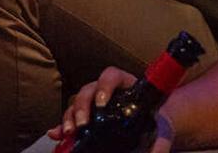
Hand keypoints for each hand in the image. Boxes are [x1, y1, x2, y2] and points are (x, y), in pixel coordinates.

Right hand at [47, 67, 174, 152]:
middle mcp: (105, 91)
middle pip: (88, 90)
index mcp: (125, 85)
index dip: (104, 86)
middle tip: (82, 124)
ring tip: (69, 132)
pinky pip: (71, 118)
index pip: (111, 76)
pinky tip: (56, 135)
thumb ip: (159, 142)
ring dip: (70, 117)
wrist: (154, 130)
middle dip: (82, 107)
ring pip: (76, 103)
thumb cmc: (156, 124)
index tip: (102, 103)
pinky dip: (62, 127)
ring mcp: (93, 102)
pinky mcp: (86, 117)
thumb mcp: (161, 131)